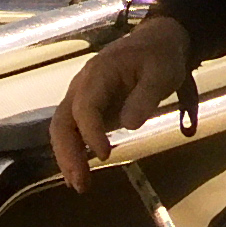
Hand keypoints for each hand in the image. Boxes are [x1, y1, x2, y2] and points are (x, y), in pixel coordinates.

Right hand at [48, 14, 192, 191]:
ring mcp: (82, 96)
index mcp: (99, 73)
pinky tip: (78, 173)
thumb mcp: (162, 73)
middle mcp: (83, 85)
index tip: (104, 154)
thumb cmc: (160, 56)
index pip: (85, 106)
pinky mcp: (87, 108)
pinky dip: (72, 151)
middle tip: (80, 181)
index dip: (91, 132)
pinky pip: (72, 130)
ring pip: (62, 127)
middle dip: (67, 152)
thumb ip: (146, 96)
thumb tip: (128, 125)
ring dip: (66, 156)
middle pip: (63, 120)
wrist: (157, 42)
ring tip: (79, 184)